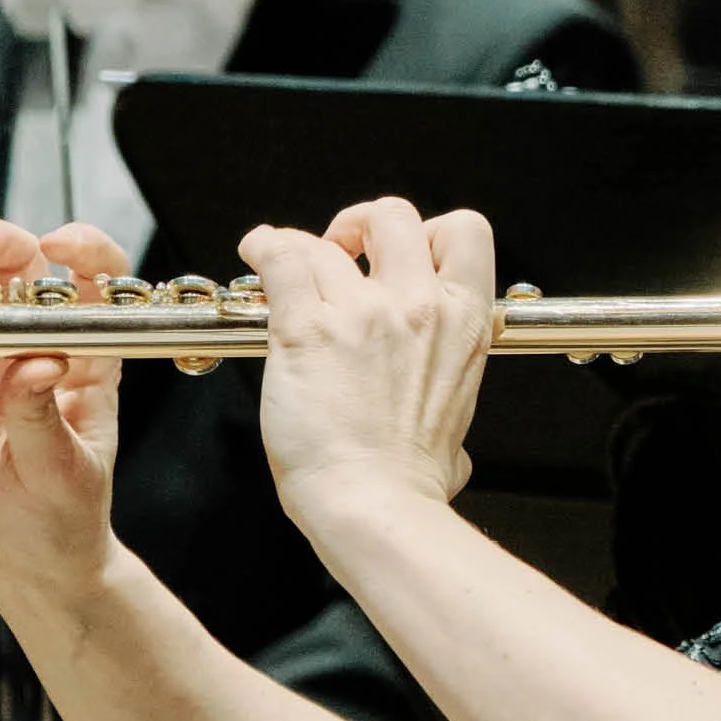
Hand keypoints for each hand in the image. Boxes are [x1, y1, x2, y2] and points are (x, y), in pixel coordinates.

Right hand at [0, 218, 128, 611]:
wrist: (29, 568)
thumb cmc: (65, 519)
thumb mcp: (64, 474)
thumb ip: (43, 419)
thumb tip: (38, 364)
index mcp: (86, 361)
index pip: (96, 281)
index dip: (84, 248)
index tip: (59, 245)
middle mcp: (33, 349)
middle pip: (16, 270)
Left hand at [245, 197, 494, 547]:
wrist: (375, 505)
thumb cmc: (410, 481)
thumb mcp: (456, 432)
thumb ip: (449, 419)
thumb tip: (450, 455)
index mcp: (464, 323)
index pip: (465, 231)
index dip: (428, 232)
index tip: (398, 256)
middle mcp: (418, 305)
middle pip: (394, 215)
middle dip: (363, 225)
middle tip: (341, 253)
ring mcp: (362, 312)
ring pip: (325, 239)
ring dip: (300, 243)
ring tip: (280, 258)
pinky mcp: (306, 329)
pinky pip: (281, 257)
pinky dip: (264, 247)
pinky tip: (256, 254)